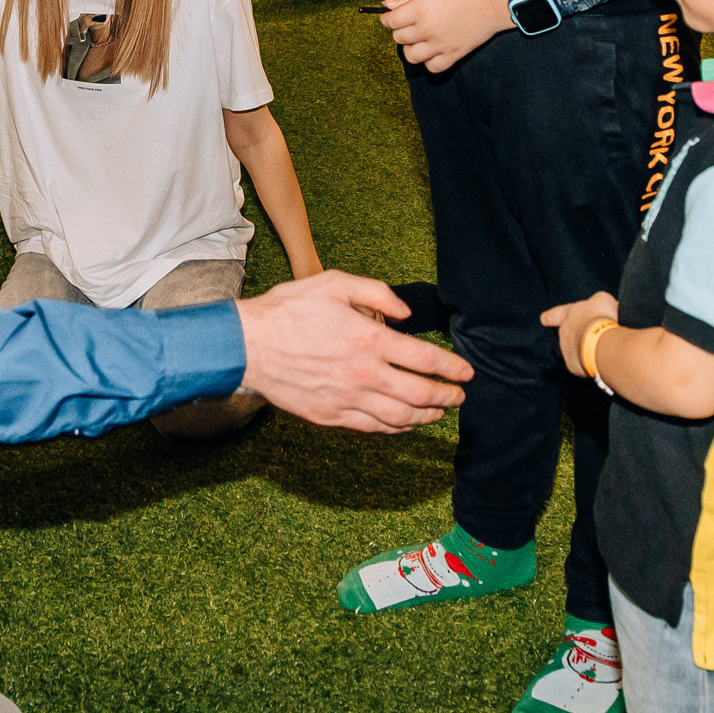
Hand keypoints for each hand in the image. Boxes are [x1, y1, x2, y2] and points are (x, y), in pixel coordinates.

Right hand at [235, 272, 472, 432]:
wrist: (247, 345)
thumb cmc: (289, 310)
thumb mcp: (334, 283)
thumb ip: (377, 293)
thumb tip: (406, 314)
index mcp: (368, 339)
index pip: (425, 359)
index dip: (452, 368)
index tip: (467, 372)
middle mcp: (363, 374)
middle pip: (420, 394)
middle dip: (447, 397)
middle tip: (460, 396)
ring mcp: (347, 399)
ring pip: (400, 418)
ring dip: (427, 417)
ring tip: (439, 413)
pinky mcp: (331, 416)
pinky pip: (373, 429)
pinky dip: (396, 429)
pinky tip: (405, 423)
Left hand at [380, 0, 513, 73]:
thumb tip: (388, 5)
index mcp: (419, 10)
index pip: (390, 22)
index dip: (386, 18)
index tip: (390, 16)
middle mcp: (427, 30)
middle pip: (399, 38)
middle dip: (398, 30)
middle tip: (406, 23)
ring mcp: (441, 44)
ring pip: (411, 56)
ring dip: (411, 47)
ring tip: (418, 38)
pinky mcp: (455, 54)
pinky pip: (432, 67)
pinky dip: (428, 61)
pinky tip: (432, 49)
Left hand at [540, 291, 619, 377]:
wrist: (602, 342)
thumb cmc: (601, 318)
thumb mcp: (602, 300)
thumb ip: (597, 302)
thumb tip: (600, 306)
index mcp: (568, 315)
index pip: (556, 314)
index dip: (550, 316)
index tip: (544, 319)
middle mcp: (563, 333)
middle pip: (571, 334)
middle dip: (582, 336)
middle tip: (599, 336)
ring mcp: (566, 350)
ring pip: (577, 350)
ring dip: (588, 349)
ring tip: (604, 348)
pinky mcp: (573, 366)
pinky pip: (582, 364)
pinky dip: (591, 362)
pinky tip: (602, 359)